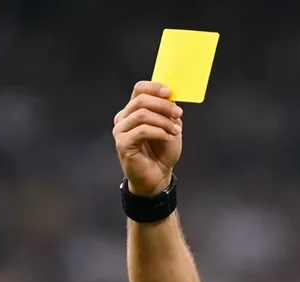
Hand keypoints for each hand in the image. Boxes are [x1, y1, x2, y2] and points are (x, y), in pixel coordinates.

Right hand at [113, 81, 183, 196]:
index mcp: (133, 110)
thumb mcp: (169, 125)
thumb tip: (170, 96)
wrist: (158, 175)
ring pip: (142, 115)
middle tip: (178, 114)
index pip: (139, 89)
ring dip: (163, 121)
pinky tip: (167, 137)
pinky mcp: (122, 143)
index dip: (154, 88)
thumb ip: (167, 110)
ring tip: (175, 131)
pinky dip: (158, 132)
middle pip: (141, 100)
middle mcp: (124, 118)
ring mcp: (120, 130)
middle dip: (163, 105)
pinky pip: (142, 130)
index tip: (170, 93)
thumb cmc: (162, 151)